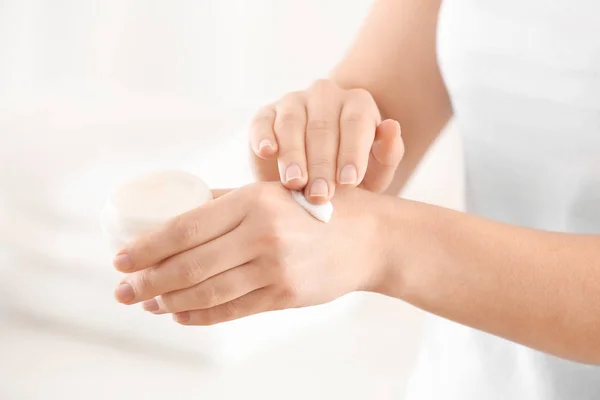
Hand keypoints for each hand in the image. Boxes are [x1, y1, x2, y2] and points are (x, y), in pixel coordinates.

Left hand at [112, 182, 385, 324]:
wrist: (369, 237)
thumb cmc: (316, 208)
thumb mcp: (271, 191)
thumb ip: (225, 200)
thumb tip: (176, 213)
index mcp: (253, 200)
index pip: (185, 228)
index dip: (147, 248)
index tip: (120, 260)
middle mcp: (262, 234)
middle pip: (189, 265)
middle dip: (147, 281)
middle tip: (122, 291)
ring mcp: (275, 269)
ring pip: (207, 292)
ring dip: (168, 302)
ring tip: (146, 303)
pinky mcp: (285, 296)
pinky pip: (232, 310)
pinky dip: (199, 315)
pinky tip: (179, 315)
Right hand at [250, 79, 403, 203]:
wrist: (315, 178)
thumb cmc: (350, 174)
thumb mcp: (376, 172)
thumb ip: (388, 153)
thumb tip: (392, 127)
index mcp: (357, 104)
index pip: (355, 123)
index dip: (351, 152)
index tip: (349, 183)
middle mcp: (325, 95)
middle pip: (322, 125)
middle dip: (321, 163)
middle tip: (320, 195)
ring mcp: (293, 102)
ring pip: (292, 123)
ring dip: (293, 155)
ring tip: (295, 183)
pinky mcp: (266, 115)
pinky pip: (263, 122)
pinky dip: (263, 136)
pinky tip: (267, 153)